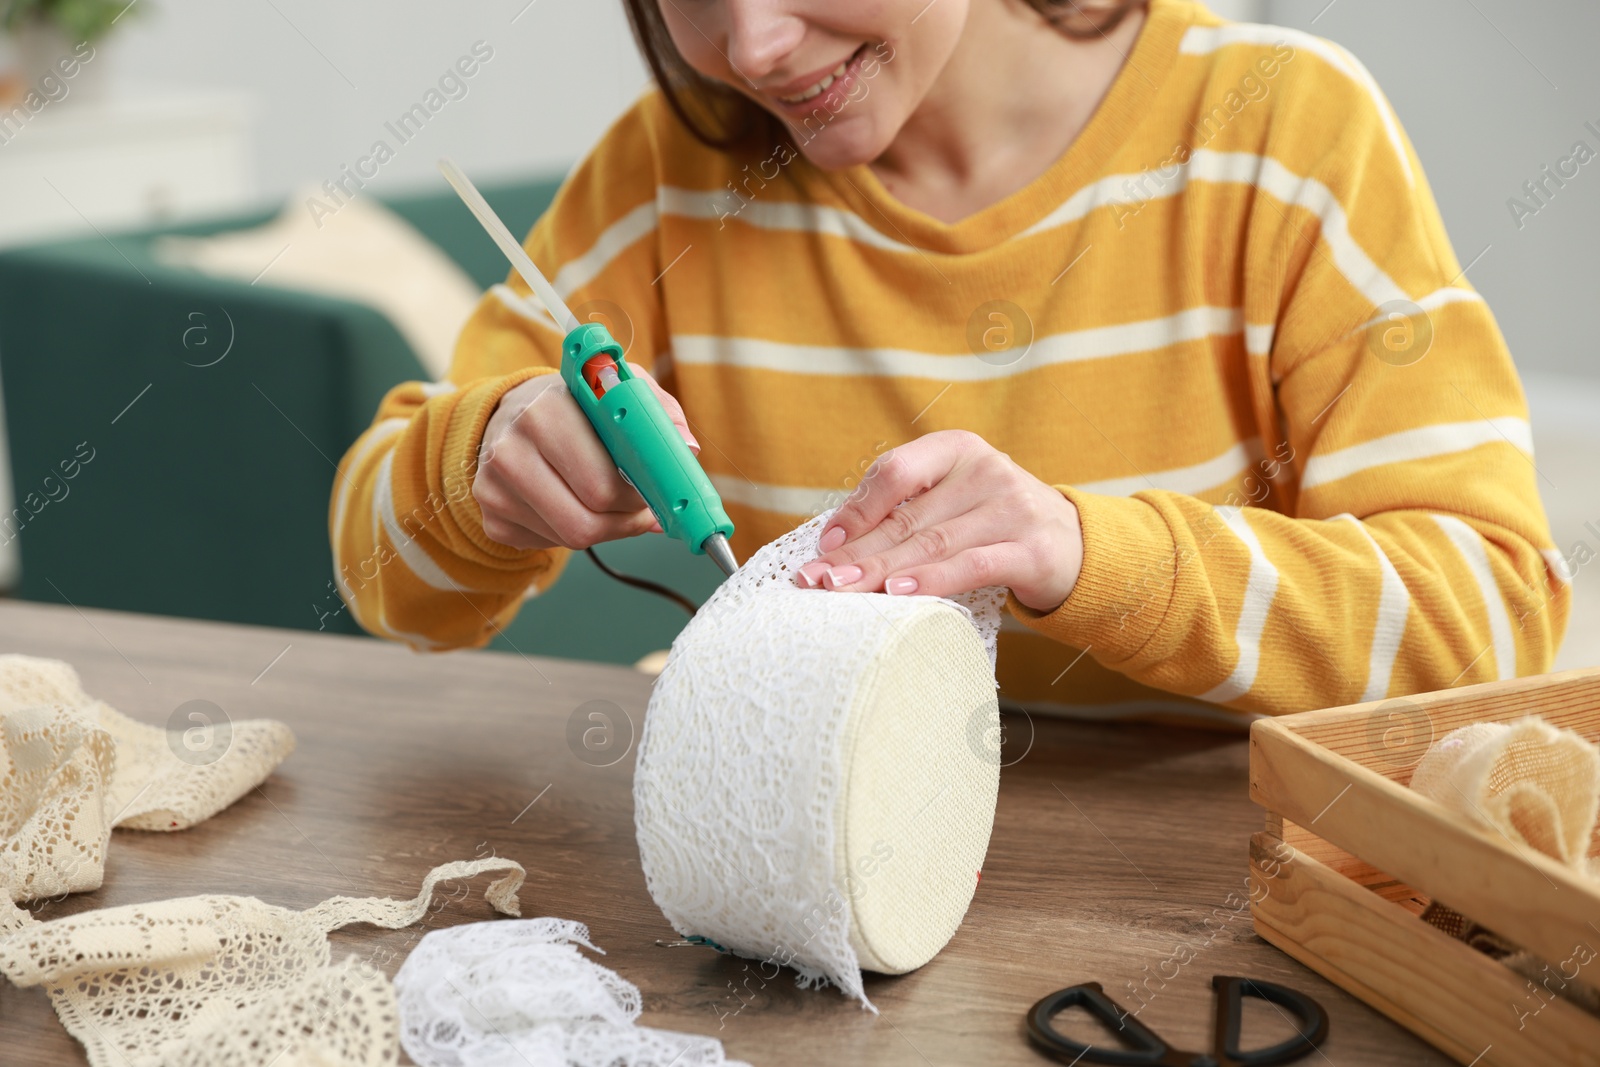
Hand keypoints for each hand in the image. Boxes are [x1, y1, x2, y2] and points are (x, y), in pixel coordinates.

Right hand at [473, 366, 697, 550]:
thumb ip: (656, 411)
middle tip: (640, 506)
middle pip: (586, 523)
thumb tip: (686, 448)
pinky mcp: (490, 516)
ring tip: (611, 503)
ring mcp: (494, 487)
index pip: (603, 485)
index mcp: (545, 412)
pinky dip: (572, 531)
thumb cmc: (574, 405)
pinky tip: (572, 502)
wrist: (513, 411)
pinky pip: (549, 545)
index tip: (654, 492)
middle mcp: (510, 450)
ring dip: (605, 528)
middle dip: (626, 519)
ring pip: (571, 539)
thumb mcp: (616, 389)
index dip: (638, 496)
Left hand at [795, 430, 1083, 612]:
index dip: (857, 508)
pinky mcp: (1033, 550)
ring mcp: (1013, 508)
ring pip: (933, 543)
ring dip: (882, 570)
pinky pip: (972, 565)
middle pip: (908, 517)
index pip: (896, 472)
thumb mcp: (954, 501)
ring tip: (844, 589)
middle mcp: (987, 471)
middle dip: (857, 552)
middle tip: (816, 580)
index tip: (826, 543)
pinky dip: (932, 580)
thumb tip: (836, 539)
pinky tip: (900, 592)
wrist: (1077, 546)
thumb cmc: (995, 526)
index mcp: (958, 449)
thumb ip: (907, 509)